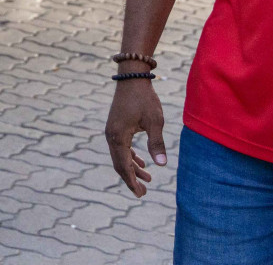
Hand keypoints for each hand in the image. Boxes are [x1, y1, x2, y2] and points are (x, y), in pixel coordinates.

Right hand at [104, 79, 167, 196]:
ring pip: (120, 156)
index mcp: (118, 137)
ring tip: (148, 178)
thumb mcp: (155, 121)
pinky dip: (130, 157)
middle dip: (131, 178)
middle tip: (143, 192)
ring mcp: (111, 131)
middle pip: (119, 164)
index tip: (141, 194)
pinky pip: (121, 147)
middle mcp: (111, 136)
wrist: (132, 78)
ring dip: (132, 168)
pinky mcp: (115, 126)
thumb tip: (161, 164)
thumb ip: (157, 143)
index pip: (124, 166)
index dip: (132, 181)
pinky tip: (142, 162)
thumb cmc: (144, 99)